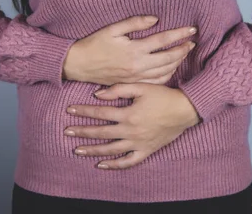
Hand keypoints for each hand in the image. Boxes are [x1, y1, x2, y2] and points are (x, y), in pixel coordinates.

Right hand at [62, 15, 196, 85]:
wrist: (79, 65)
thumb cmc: (94, 44)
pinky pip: (155, 82)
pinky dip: (167, 75)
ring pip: (164, 71)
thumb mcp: (113, 29)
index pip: (163, 40)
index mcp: (134, 50)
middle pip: (168, 58)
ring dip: (178, 62)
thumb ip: (135, 23)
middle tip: (193, 42)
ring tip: (185, 53)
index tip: (191, 29)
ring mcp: (136, 77)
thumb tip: (155, 19)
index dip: (179, 34)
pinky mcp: (132, 84)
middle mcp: (137, 65)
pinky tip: (171, 68)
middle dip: (183, 49)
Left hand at [64, 82, 200, 169]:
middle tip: (67, 131)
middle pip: (101, 132)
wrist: (184, 110)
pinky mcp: (146, 151)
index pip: (100, 113)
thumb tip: (98, 95)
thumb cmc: (163, 96)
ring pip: (111, 150)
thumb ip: (119, 89)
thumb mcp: (142, 87)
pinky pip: (128, 162)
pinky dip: (114, 165)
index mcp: (128, 114)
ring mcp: (138, 143)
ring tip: (77, 150)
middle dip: (82, 131)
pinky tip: (101, 164)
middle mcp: (131, 131)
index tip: (70, 110)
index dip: (84, 111)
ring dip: (93, 150)